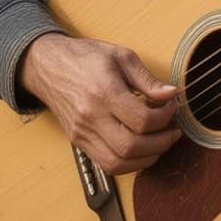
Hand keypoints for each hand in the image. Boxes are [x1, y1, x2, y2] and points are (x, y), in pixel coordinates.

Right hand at [18, 32, 180, 173]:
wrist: (48, 66)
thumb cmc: (85, 57)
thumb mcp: (121, 56)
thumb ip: (147, 79)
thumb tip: (171, 95)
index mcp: (103, 92)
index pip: (141, 120)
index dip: (165, 118)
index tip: (172, 107)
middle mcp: (90, 117)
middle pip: (131, 147)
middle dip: (161, 143)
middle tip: (173, 131)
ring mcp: (82, 133)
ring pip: (118, 163)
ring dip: (147, 158)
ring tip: (161, 142)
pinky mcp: (78, 142)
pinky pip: (107, 164)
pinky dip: (129, 162)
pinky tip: (142, 148)